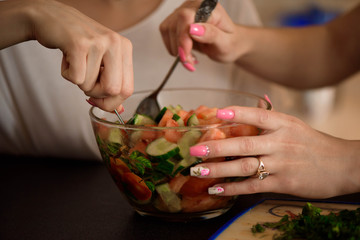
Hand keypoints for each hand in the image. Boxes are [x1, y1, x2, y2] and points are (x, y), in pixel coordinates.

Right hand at [1, 0, 132, 111]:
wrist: (51, 18)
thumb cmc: (78, 43)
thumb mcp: (101, 61)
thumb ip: (111, 83)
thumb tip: (118, 110)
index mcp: (125, 48)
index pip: (127, 89)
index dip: (112, 102)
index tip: (100, 101)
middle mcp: (116, 43)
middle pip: (113, 90)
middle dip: (96, 95)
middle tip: (85, 82)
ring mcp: (98, 42)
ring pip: (90, 86)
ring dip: (78, 82)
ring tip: (75, 62)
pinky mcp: (78, 44)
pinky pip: (76, 78)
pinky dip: (67, 75)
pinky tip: (67, 59)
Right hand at [159, 0, 241, 69]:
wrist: (228, 44)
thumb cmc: (230, 43)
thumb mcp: (226, 43)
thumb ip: (211, 34)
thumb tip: (192, 28)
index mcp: (208, 7)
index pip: (186, 17)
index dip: (182, 37)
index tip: (186, 55)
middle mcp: (194, 6)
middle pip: (174, 24)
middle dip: (180, 48)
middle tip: (190, 62)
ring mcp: (183, 12)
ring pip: (167, 30)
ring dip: (176, 49)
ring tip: (190, 58)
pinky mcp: (176, 21)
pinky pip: (166, 34)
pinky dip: (174, 48)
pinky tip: (186, 52)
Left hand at [189, 106, 359, 198]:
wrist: (343, 165)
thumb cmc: (314, 143)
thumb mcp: (294, 125)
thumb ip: (271, 117)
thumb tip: (257, 101)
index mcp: (283, 124)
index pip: (257, 115)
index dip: (236, 113)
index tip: (216, 113)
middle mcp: (280, 142)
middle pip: (244, 143)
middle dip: (216, 148)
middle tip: (194, 151)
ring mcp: (281, 163)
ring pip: (245, 166)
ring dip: (219, 169)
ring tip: (198, 171)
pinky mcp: (283, 183)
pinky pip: (253, 186)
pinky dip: (234, 188)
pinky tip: (218, 190)